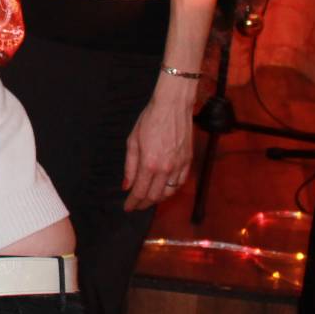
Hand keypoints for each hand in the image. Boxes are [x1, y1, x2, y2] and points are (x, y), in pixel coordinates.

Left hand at [123, 80, 194, 210]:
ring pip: (169, 192)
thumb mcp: (133, 141)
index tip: (127, 207)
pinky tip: (165, 189)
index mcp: (149, 164)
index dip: (133, 202)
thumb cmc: (150, 120)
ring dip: (158, 199)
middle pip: (154, 196)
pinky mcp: (188, 161)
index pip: (140, 191)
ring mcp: (179, 166)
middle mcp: (165, 169)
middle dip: (144, 204)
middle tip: (136, 205)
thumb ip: (129, 166)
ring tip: (149, 199)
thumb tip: (126, 185)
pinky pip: (180, 183)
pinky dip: (172, 190)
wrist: (173, 106)